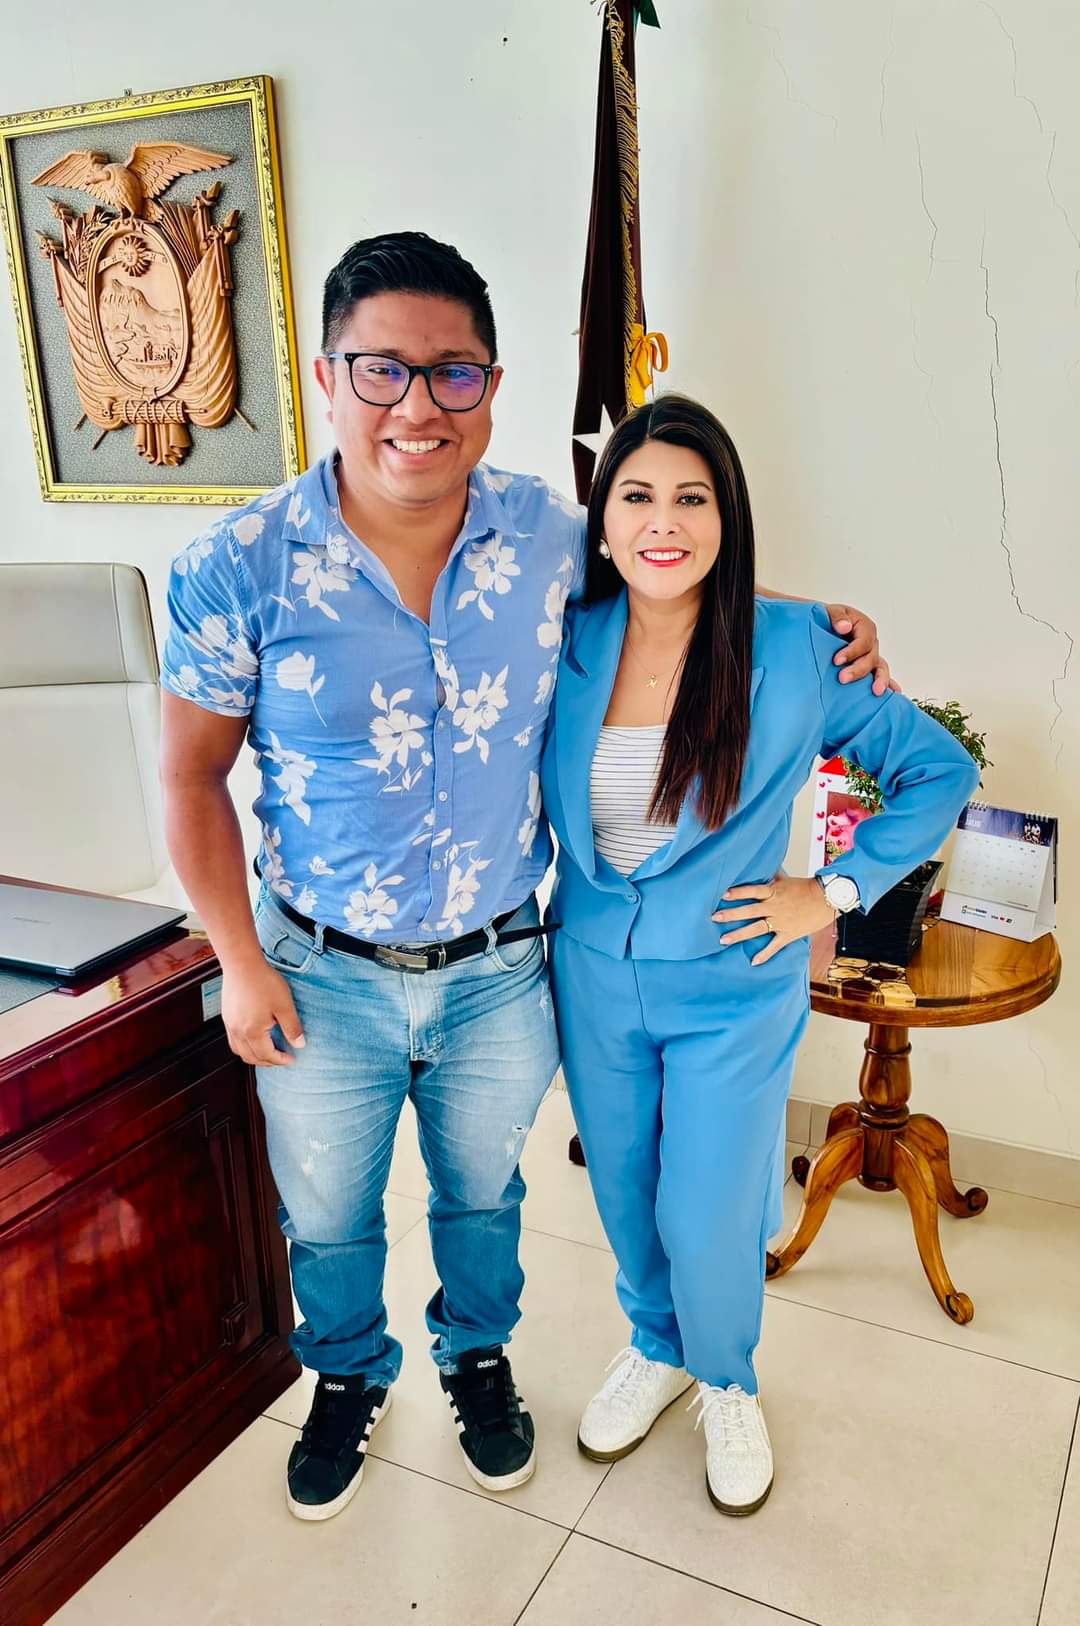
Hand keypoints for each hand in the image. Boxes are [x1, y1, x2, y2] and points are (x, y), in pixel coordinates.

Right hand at [221, 957, 305, 1066]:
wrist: (242, 963)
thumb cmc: (264, 982)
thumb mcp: (285, 1006)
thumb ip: (292, 1027)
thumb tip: (299, 1044)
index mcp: (253, 1032)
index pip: (267, 1055)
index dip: (280, 1060)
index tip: (291, 1059)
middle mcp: (238, 1032)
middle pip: (251, 1057)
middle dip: (267, 1062)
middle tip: (281, 1059)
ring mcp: (230, 1024)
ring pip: (239, 1050)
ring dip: (254, 1056)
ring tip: (268, 1051)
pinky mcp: (226, 1015)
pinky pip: (233, 1040)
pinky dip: (244, 1046)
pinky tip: (254, 1038)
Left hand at [712, 876, 836, 965]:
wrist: (828, 899)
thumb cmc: (807, 888)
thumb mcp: (787, 879)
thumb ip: (772, 876)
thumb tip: (763, 865)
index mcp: (773, 892)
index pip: (752, 891)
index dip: (737, 893)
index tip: (722, 895)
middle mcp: (774, 907)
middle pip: (749, 910)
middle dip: (730, 914)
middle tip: (714, 917)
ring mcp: (781, 921)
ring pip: (756, 928)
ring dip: (739, 934)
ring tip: (723, 939)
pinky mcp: (788, 934)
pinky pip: (774, 946)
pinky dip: (765, 954)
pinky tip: (753, 962)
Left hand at [824, 602, 900, 696]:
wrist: (821, 628)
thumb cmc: (827, 619)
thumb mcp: (830, 613)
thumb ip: (837, 617)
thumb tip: (845, 627)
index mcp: (864, 627)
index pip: (863, 641)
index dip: (852, 651)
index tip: (836, 660)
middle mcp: (871, 643)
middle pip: (871, 657)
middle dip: (858, 669)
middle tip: (843, 678)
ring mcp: (871, 656)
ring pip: (880, 668)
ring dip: (880, 680)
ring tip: (877, 691)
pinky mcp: (868, 668)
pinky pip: (880, 676)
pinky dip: (888, 684)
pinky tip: (893, 694)